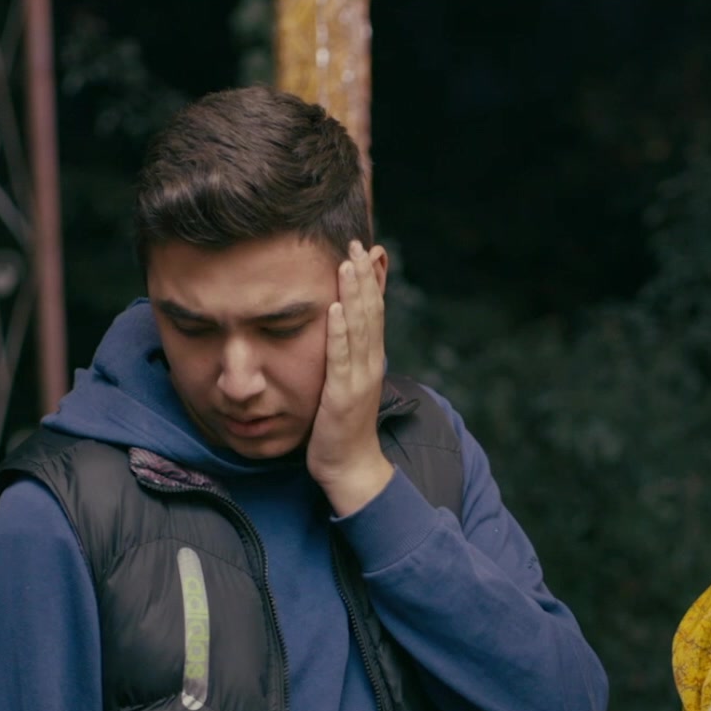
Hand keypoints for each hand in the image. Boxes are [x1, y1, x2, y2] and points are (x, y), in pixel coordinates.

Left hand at [308, 240, 394, 514]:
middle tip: (355, 242)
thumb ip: (346, 354)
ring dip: (355, 294)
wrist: (351, 467)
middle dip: (363, 276)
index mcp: (371, 359)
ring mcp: (359, 379)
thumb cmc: (343, 427)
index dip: (370, 279)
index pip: (374, 311)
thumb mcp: (347, 382)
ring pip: (360, 328)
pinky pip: (341, 357)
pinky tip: (337, 307)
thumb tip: (342, 327)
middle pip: (370, 312)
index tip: (364, 248)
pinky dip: (340, 331)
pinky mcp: (343, 395)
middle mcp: (370, 364)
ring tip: (348, 263)